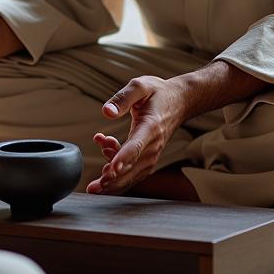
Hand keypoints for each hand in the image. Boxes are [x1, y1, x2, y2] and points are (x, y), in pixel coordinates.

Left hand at [86, 75, 186, 194]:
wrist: (179, 101)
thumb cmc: (157, 92)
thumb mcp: (140, 86)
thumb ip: (123, 98)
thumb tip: (106, 112)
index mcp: (151, 126)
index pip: (136, 146)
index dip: (123, 158)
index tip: (110, 170)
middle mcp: (153, 144)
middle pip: (134, 167)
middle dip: (113, 179)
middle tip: (94, 187)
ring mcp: (153, 153)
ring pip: (133, 174)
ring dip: (114, 181)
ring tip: (95, 184)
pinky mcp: (149, 157)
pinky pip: (134, 172)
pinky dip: (118, 174)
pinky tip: (105, 162)